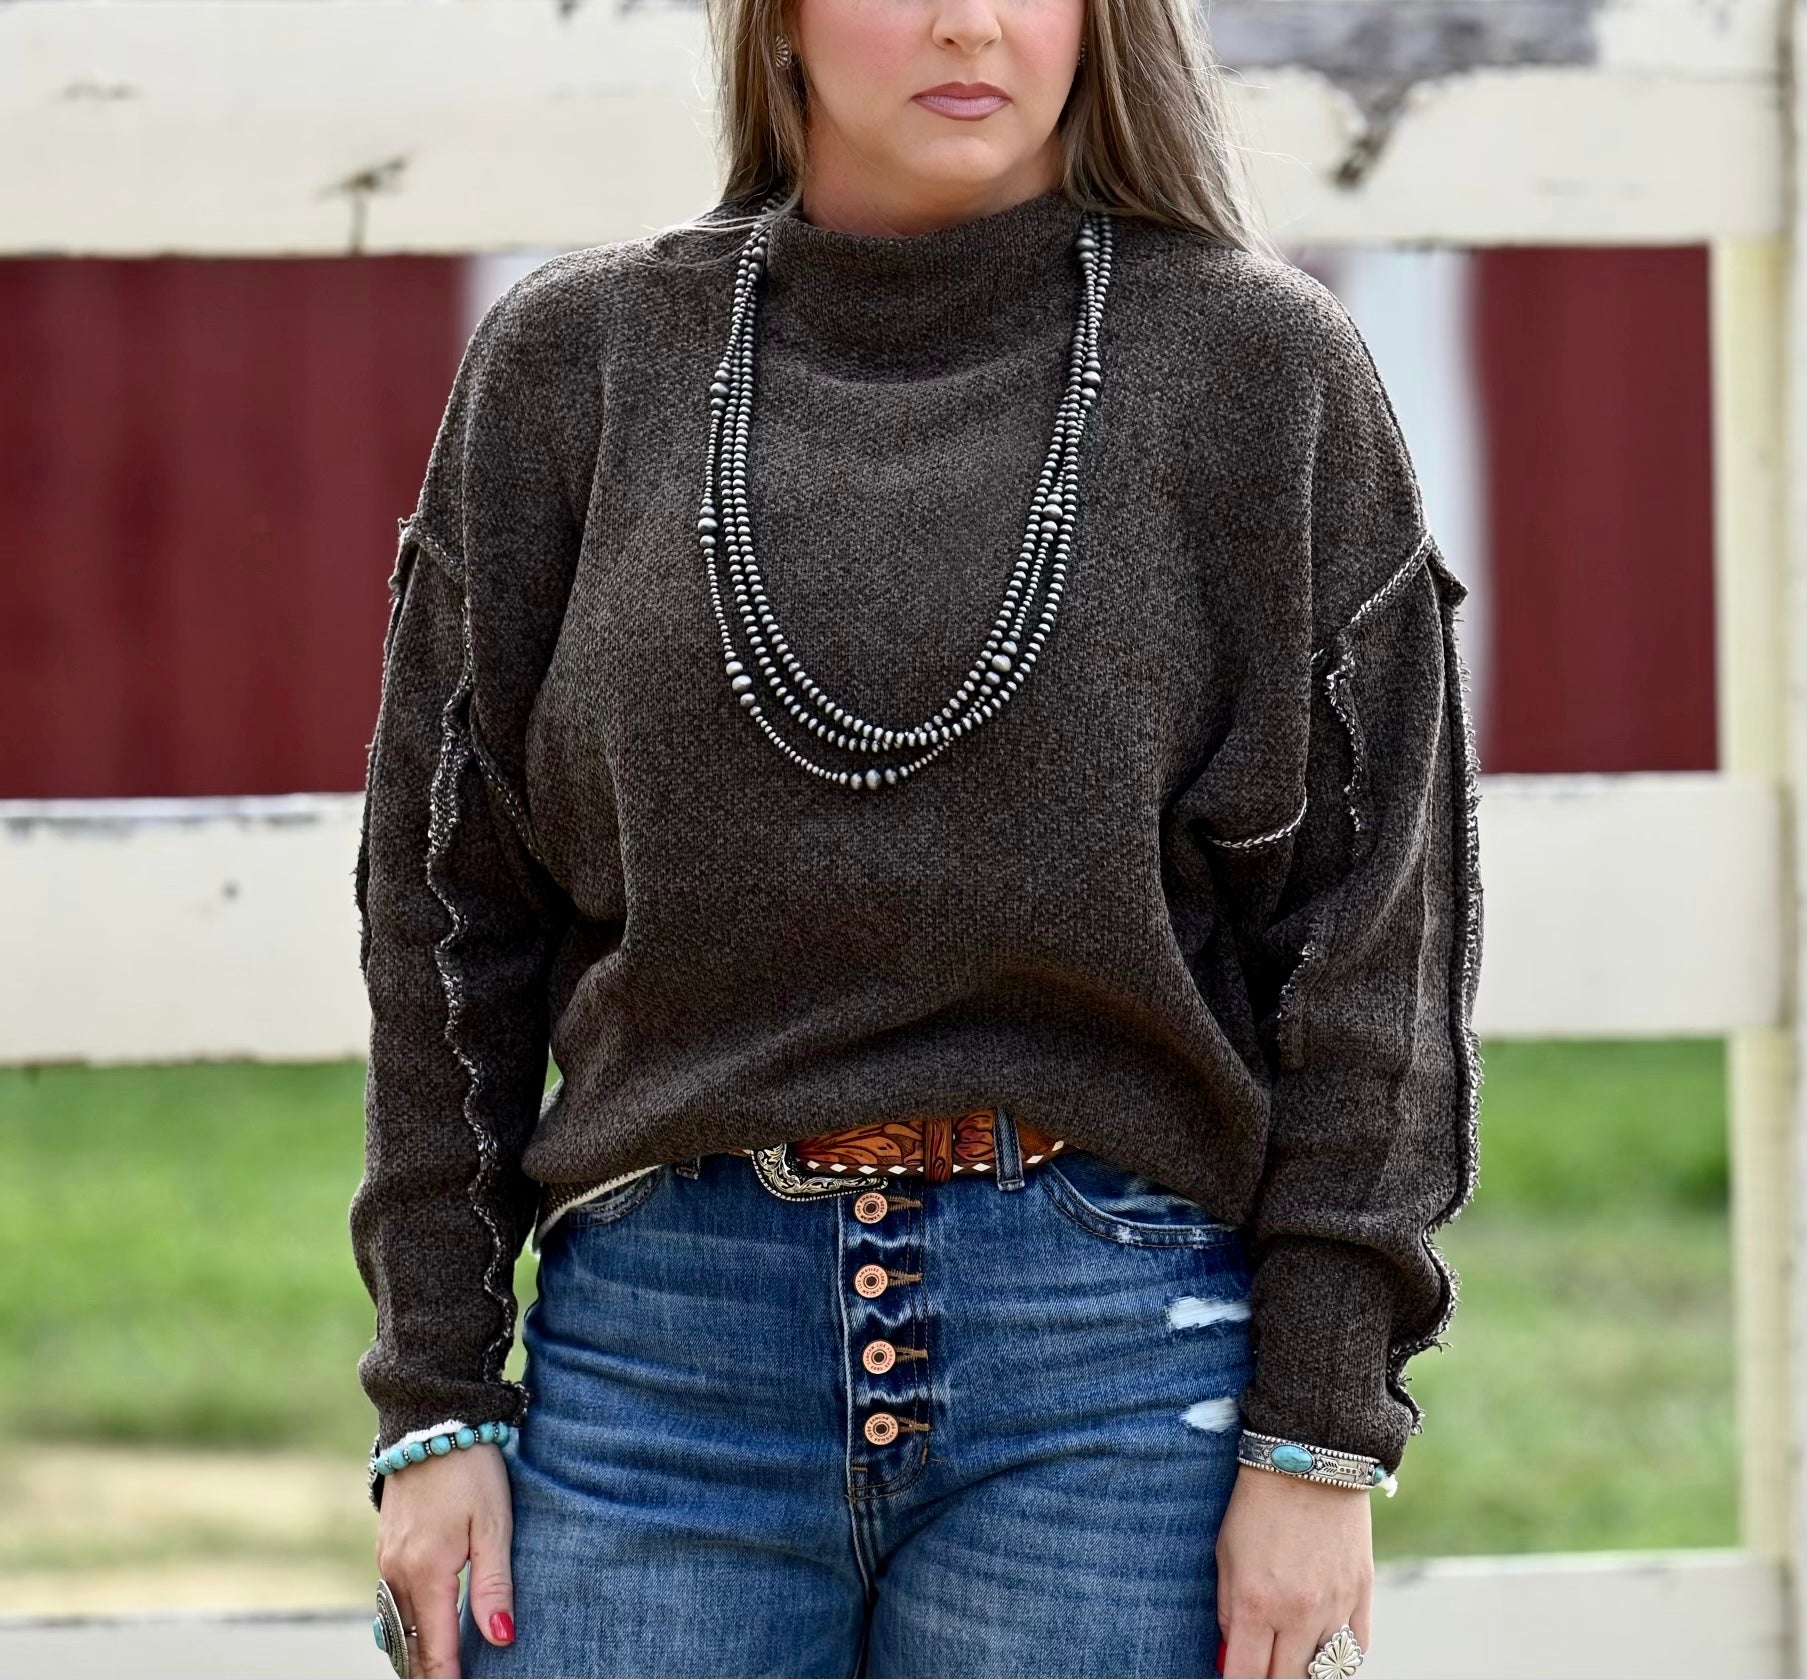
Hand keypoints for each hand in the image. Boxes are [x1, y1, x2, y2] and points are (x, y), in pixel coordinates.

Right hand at [374, 1443, 515, 1677]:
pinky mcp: (387, 1545)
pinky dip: (408, 1624)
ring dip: (416, 1652)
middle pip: (410, 1645)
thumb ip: (495, 1584)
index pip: (434, 1649)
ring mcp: (387, 1560)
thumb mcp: (494, 1525)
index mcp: (426, 1574)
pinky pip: (393, 1601)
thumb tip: (500, 1638)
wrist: (431, 1420)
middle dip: (429, 1673)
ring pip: (398, 1625)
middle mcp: (397, 1574)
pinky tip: (425, 1631)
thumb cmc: (471, 1470)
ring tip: (442, 1670)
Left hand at [1215, 1463, 1373, 1677]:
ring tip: (1290, 1655)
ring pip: (1326, 1673)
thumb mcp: (1225, 1554)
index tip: (1234, 1676)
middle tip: (1262, 1664)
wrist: (1309, 1458)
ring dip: (1305, 1670)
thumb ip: (1228, 1611)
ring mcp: (1336, 1607)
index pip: (1246, 1677)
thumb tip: (1233, 1655)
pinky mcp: (1362, 1594)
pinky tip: (1322, 1647)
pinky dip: (1340, 1657)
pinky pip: (1356, 1650)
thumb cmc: (1256, 1504)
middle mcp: (1299, 1614)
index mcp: (1256, 1603)